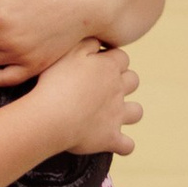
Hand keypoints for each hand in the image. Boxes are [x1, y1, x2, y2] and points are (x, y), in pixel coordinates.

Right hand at [27, 37, 141, 161]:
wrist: (51, 116)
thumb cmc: (55, 81)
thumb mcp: (68, 51)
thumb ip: (87, 42)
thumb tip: (98, 41)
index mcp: (109, 67)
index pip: (121, 58)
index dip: (111, 59)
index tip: (96, 63)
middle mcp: (118, 90)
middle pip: (133, 81)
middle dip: (123, 82)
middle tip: (103, 86)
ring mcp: (117, 115)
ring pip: (136, 112)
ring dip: (129, 112)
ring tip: (113, 114)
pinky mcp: (110, 138)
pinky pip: (127, 145)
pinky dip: (123, 145)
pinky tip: (114, 143)